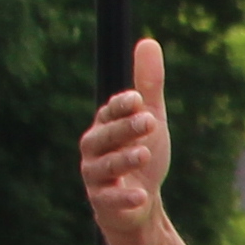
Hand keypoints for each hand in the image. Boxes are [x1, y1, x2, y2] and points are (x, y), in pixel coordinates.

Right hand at [78, 38, 171, 238]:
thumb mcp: (150, 119)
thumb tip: (148, 41)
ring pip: (104, 166)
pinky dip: (124, 197)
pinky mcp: (103, 202)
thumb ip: (148, 86)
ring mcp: (96, 176)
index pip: (109, 112)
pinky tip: (141, 195)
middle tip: (149, 121)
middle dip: (125, 129)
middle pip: (104, 136)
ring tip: (144, 153)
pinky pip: (109, 199)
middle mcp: (94, 149)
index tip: (137, 99)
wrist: (140, 203)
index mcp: (104, 127)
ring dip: (124, 159)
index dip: (121, 106)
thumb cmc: (141, 154)